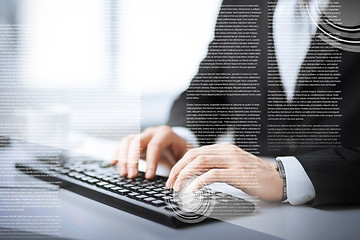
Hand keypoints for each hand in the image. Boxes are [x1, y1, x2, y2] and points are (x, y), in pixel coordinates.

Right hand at [113, 125, 191, 178]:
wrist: (179, 145)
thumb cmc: (183, 153)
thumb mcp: (187, 157)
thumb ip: (183, 166)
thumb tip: (176, 180)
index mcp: (166, 134)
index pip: (155, 145)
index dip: (151, 161)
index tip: (149, 177)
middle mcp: (152, 132)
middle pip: (137, 141)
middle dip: (133, 159)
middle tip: (132, 176)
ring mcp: (142, 135)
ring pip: (127, 141)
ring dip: (123, 158)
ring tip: (124, 174)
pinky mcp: (135, 141)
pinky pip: (122, 144)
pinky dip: (117, 152)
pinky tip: (113, 162)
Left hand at [166, 142, 282, 200]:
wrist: (278, 179)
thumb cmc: (255, 175)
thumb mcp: (233, 165)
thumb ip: (217, 165)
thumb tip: (196, 173)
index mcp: (224, 148)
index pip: (195, 151)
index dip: (180, 163)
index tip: (172, 176)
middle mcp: (226, 151)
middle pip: (193, 155)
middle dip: (178, 168)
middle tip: (170, 182)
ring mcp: (232, 161)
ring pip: (200, 162)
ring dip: (184, 175)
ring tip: (176, 186)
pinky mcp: (237, 173)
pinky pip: (212, 175)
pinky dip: (198, 182)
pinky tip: (191, 190)